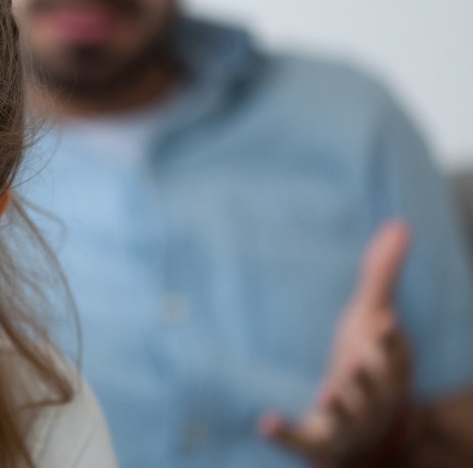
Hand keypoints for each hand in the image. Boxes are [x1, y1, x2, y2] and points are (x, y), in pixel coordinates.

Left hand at [259, 220, 413, 464]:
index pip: (396, 354)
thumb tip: (401, 223)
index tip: (384, 320)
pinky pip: (305, 442)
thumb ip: (382, 274)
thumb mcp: (372, 318)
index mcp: (388, 366)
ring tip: (329, 395)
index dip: (391, 341)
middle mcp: (373, 397)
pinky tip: (265, 422)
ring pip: (348, 418)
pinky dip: (286, 434)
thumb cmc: (367, 361)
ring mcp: (349, 422)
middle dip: (370, 377)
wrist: (366, 430)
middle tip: (358, 363)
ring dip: (340, 406)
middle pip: (376, 388)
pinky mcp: (322, 442)